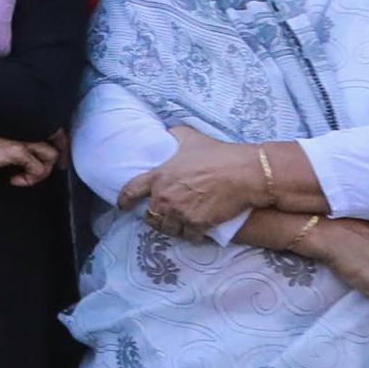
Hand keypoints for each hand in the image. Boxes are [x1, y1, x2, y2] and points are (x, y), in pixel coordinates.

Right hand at [0, 133, 61, 185]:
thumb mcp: (3, 146)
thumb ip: (19, 148)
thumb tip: (32, 162)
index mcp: (24, 128)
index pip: (54, 133)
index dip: (61, 147)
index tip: (59, 164)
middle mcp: (26, 130)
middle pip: (57, 143)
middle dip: (52, 163)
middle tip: (41, 176)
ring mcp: (22, 139)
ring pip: (51, 156)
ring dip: (41, 172)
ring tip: (24, 178)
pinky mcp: (16, 151)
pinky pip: (38, 168)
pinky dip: (30, 179)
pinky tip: (14, 180)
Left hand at [125, 130, 276, 235]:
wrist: (246, 174)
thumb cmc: (220, 154)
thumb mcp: (192, 138)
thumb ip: (176, 135)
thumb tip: (169, 130)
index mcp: (159, 176)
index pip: (131, 191)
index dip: (124, 200)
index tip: (122, 206)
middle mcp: (165, 196)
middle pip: (150, 216)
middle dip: (154, 218)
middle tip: (162, 218)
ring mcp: (180, 212)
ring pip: (167, 229)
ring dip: (172, 228)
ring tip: (178, 226)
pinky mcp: (198, 224)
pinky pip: (188, 237)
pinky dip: (191, 236)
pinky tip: (196, 234)